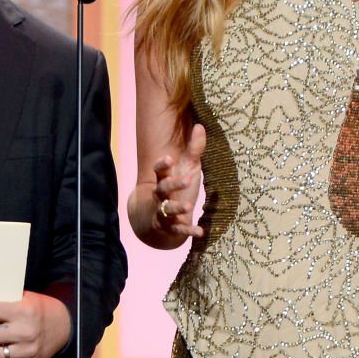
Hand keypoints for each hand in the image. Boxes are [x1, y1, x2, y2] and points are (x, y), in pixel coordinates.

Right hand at [152, 122, 206, 237]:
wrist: (164, 218)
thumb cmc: (178, 187)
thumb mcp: (188, 167)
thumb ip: (194, 149)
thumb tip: (200, 126)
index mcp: (163, 179)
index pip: (158, 171)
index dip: (162, 165)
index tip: (168, 158)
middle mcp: (161, 195)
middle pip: (162, 188)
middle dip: (173, 184)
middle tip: (186, 180)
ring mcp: (164, 212)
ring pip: (167, 210)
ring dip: (177, 207)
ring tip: (188, 206)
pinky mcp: (171, 227)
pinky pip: (178, 230)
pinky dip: (189, 231)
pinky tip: (200, 232)